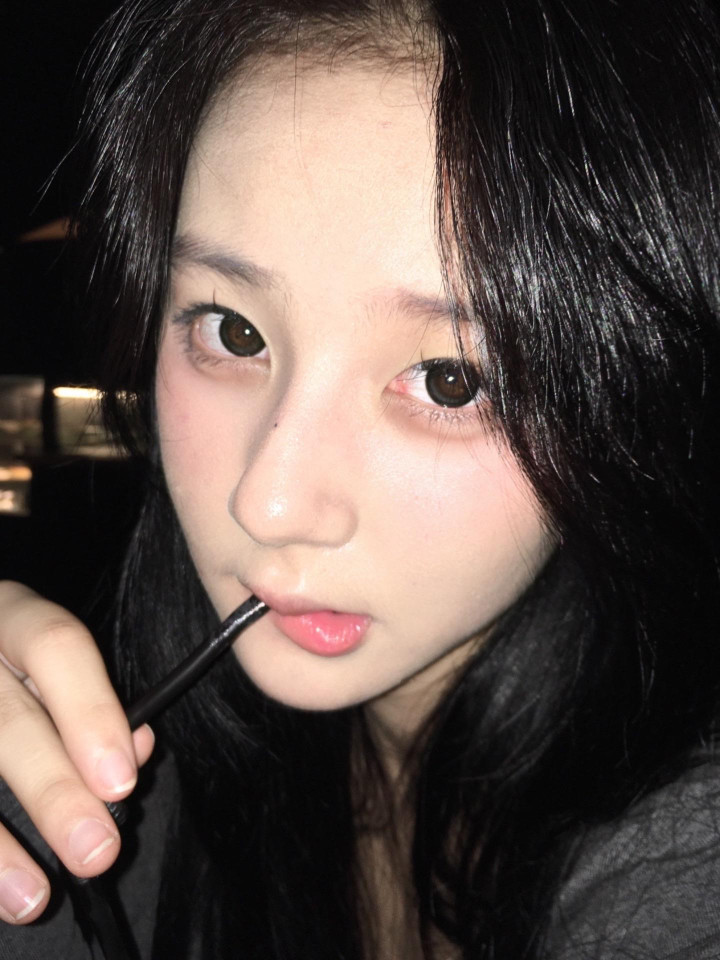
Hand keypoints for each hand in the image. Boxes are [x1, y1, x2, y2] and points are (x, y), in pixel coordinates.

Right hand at [0, 581, 153, 924]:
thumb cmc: (15, 671)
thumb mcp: (46, 662)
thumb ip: (87, 699)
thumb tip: (136, 750)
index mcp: (12, 615)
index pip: (56, 645)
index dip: (91, 712)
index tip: (120, 778)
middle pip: (8, 718)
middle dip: (54, 790)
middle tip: (97, 850)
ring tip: (36, 896)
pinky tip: (1, 890)